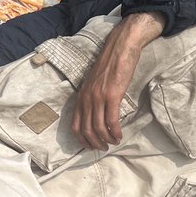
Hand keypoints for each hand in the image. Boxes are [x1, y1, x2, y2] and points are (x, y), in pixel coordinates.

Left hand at [71, 12, 165, 149]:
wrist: (120, 48)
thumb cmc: (110, 64)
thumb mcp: (95, 83)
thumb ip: (93, 97)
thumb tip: (97, 113)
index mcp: (81, 96)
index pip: (75, 125)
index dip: (81, 140)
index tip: (89, 147)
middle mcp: (86, 98)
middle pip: (86, 130)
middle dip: (94, 143)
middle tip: (103, 148)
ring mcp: (98, 97)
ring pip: (98, 127)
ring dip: (106, 139)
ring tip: (113, 143)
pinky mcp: (112, 96)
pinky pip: (111, 120)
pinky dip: (115, 132)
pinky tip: (119, 135)